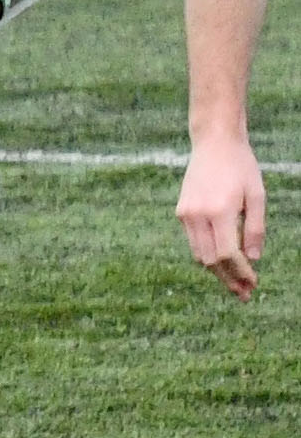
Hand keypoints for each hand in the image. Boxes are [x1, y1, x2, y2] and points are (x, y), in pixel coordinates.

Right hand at [181, 140, 265, 294]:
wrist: (214, 144)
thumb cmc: (241, 167)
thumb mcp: (257, 196)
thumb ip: (255, 228)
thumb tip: (254, 259)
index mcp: (220, 210)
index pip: (229, 254)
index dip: (241, 273)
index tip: (253, 285)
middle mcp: (198, 215)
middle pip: (211, 259)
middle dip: (228, 279)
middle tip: (244, 293)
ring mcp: (186, 213)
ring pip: (199, 254)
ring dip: (217, 270)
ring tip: (235, 281)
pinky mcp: (181, 211)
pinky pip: (194, 241)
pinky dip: (208, 253)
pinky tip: (223, 259)